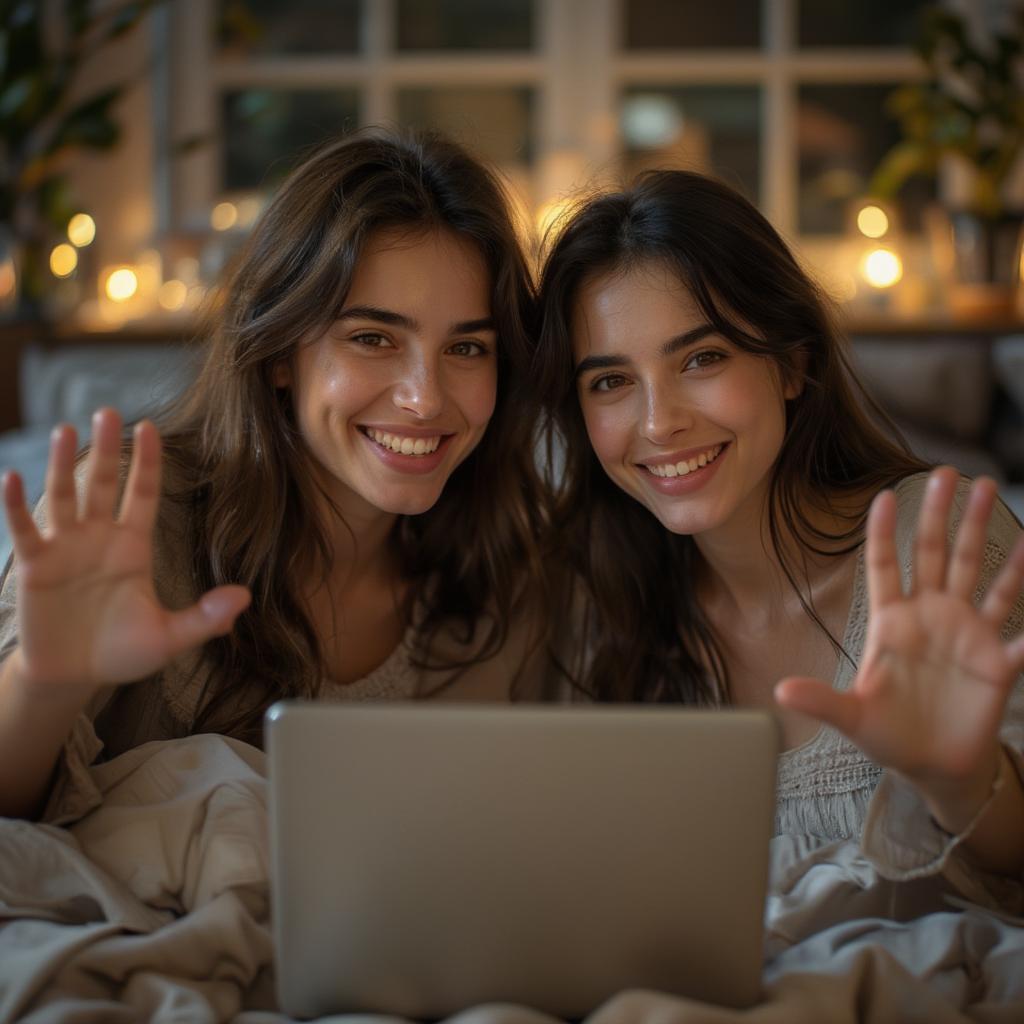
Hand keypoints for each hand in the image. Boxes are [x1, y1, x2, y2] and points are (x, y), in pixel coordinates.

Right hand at [2, 408, 250, 697]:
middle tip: (109, 410)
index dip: (146, 462)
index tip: (149, 427)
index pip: (141, 494)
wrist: (76, 677)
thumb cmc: (124, 652)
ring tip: (65, 430)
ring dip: (62, 464)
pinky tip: (12, 476)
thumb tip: (244, 598)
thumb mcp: (170, 638)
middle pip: (101, 484)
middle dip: (105, 449)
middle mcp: (98, 539)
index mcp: (133, 547)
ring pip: (63, 496)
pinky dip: (16, 504)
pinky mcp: (34, 566)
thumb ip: (205, 617)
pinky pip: (24, 529)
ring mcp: (65, 548)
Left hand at [775, 467, 1023, 828]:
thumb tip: (780, 694)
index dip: (884, 534)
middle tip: (947, 473)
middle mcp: (930, 617)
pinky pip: (1020, 624)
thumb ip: (822, 702)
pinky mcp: (998, 659)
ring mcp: (966, 632)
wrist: (934, 766)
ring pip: (978, 571)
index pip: (885, 567)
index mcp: (891, 623)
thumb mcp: (852, 718)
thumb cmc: (888, 735)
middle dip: (940, 514)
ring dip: (984, 532)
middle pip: (935, 554)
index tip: (884, 497)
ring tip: (988, 488)